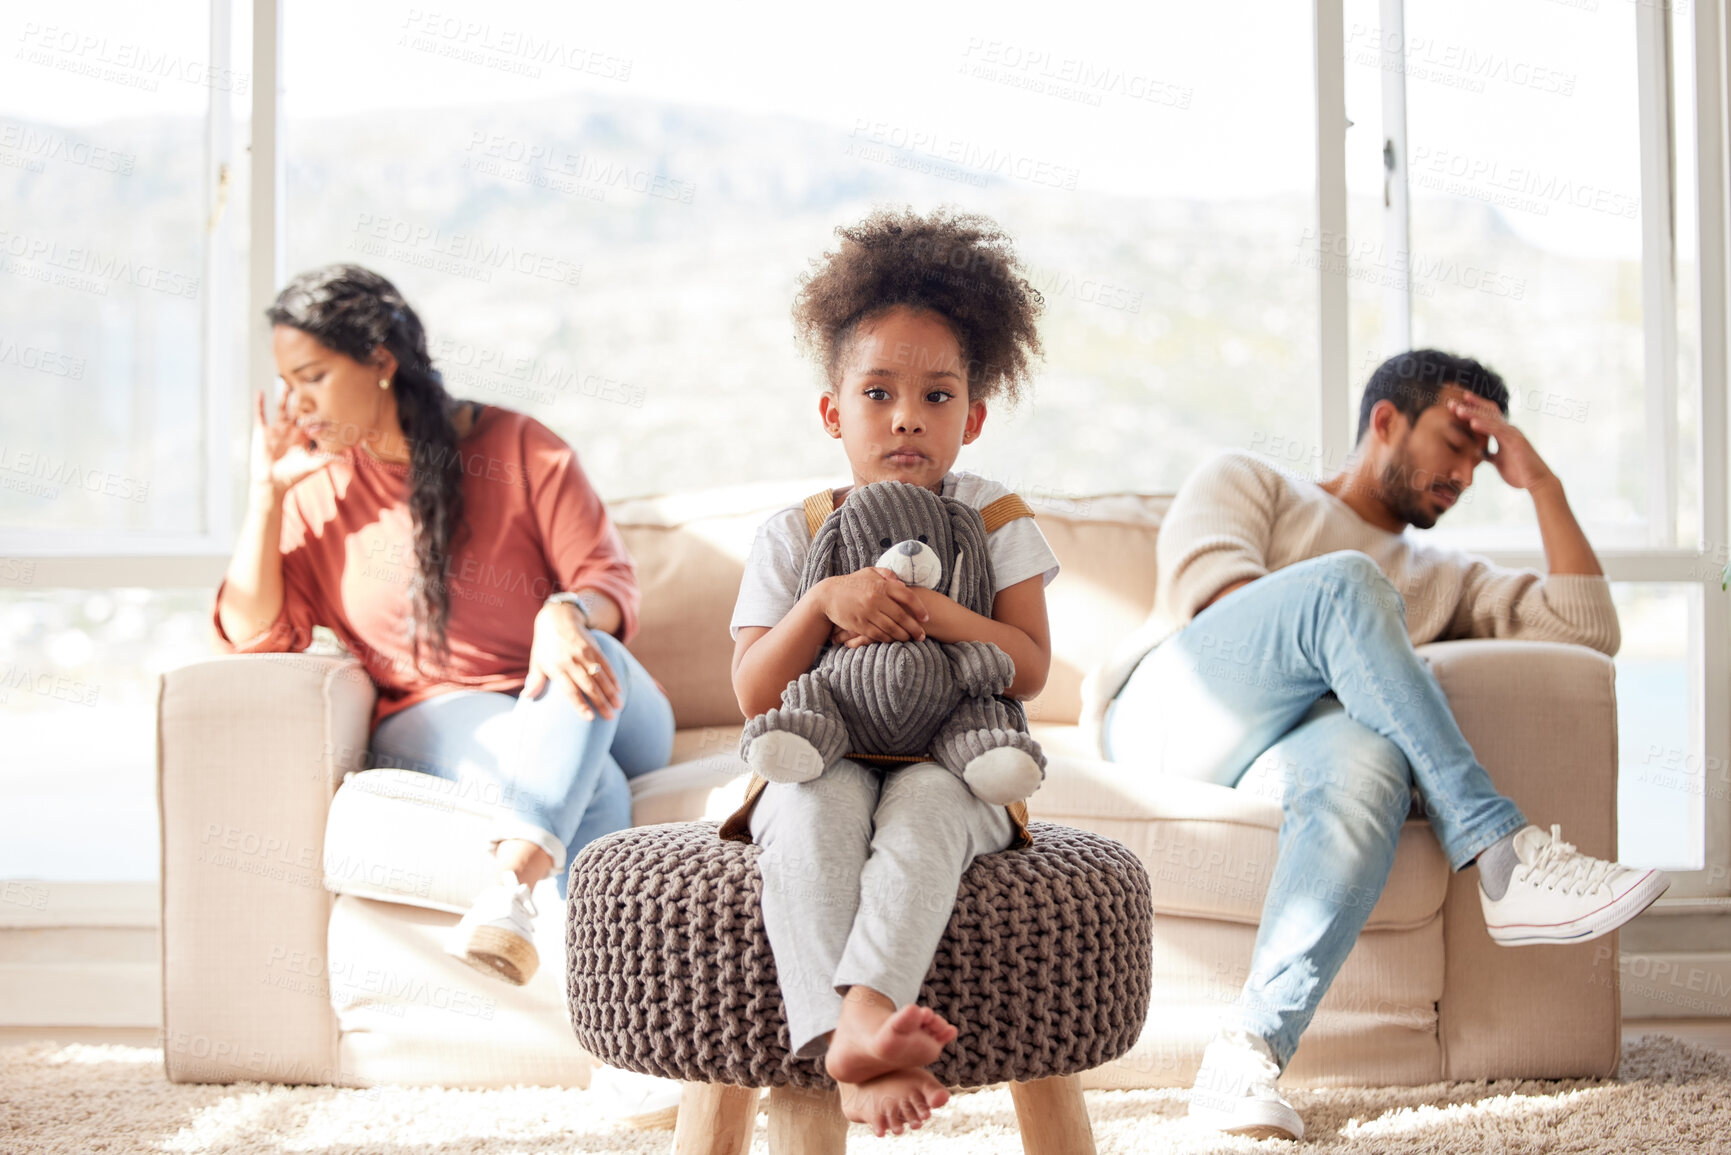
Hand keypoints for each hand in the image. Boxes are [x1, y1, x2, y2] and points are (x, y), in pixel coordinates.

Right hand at [252, 389, 330, 498]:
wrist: (272, 482)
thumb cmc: (294, 476)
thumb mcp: (312, 466)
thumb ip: (327, 459)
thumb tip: (346, 456)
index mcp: (305, 435)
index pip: (314, 417)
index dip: (320, 406)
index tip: (328, 392)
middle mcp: (292, 429)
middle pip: (299, 408)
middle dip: (303, 395)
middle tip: (310, 378)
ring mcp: (278, 428)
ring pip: (282, 407)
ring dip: (284, 395)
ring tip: (288, 380)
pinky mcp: (263, 431)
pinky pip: (261, 414)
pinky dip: (259, 404)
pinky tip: (260, 392)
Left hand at [524, 602, 622, 719]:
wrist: (557, 618)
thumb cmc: (545, 645)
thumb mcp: (537, 661)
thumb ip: (535, 680)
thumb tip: (526, 697)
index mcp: (556, 667)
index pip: (570, 690)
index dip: (580, 704)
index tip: (590, 718)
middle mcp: (571, 661)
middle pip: (588, 685)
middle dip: (600, 702)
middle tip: (610, 718)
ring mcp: (584, 654)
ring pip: (600, 676)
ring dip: (611, 692)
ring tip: (619, 706)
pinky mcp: (594, 648)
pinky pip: (606, 664)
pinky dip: (613, 677)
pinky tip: (619, 689)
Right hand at [818, 568, 928, 644]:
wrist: (828, 595)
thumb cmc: (851, 583)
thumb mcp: (869, 572)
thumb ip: (887, 575)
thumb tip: (903, 584)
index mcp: (881, 585)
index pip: (907, 597)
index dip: (919, 608)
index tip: (926, 618)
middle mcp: (876, 599)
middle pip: (902, 616)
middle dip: (915, 628)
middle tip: (922, 635)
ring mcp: (868, 613)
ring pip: (891, 628)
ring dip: (903, 636)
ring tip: (910, 639)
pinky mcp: (859, 624)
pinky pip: (878, 635)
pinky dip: (887, 639)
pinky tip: (893, 640)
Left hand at [1447, 394, 1555, 490]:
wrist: (1538, 482)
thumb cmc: (1520, 473)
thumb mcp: (1498, 462)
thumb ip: (1489, 455)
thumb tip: (1478, 452)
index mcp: (1504, 433)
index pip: (1487, 416)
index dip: (1473, 408)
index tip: (1456, 405)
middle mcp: (1509, 430)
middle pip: (1487, 412)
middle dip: (1469, 406)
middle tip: (1450, 403)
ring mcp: (1513, 434)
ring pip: (1491, 419)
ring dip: (1473, 414)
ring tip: (1458, 410)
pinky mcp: (1516, 441)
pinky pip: (1498, 431)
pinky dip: (1485, 426)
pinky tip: (1472, 423)